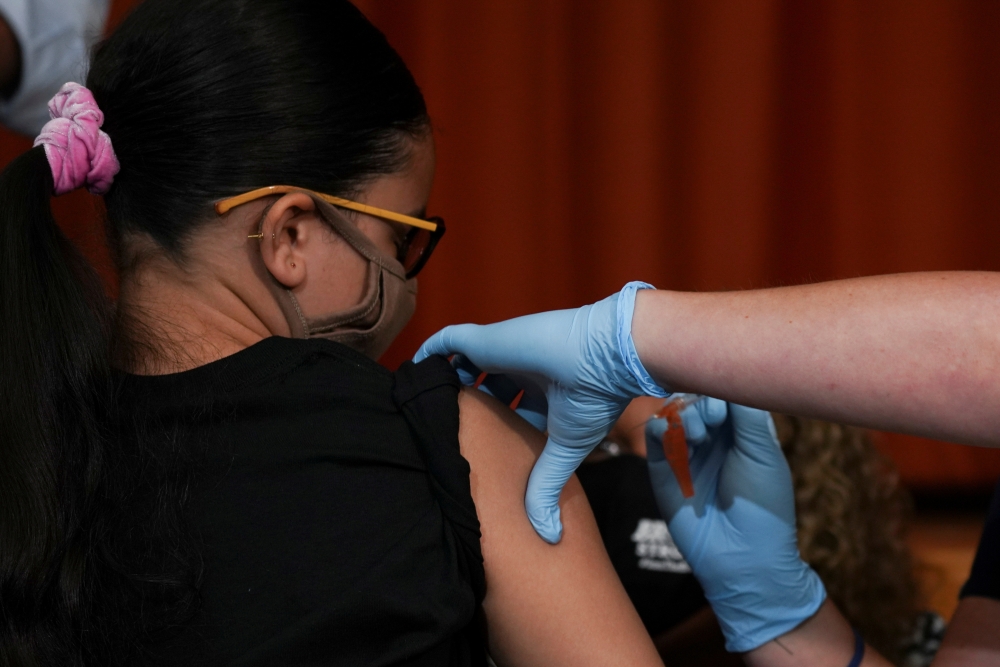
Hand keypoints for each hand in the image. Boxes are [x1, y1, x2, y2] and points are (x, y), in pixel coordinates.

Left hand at [415, 282, 667, 542]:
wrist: (602, 358)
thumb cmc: (591, 400)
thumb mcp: (564, 451)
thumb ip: (546, 488)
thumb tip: (549, 536)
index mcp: (547, 393)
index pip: (514, 412)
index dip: (496, 429)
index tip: (476, 452)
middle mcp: (524, 371)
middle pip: (487, 390)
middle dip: (469, 409)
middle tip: (444, 433)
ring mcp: (505, 353)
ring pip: (466, 365)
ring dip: (448, 382)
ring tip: (423, 404)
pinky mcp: (489, 339)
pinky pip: (449, 341)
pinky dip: (433, 353)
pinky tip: (416, 370)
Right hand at [647, 401, 825, 652]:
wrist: (743, 557)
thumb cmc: (764, 505)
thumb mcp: (763, 454)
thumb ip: (747, 414)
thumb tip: (733, 376)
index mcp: (742, 434)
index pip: (725, 395)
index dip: (722, 392)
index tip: (725, 405)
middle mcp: (714, 440)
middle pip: (697, 399)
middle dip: (703, 404)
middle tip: (713, 421)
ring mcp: (687, 453)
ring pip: (674, 412)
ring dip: (684, 416)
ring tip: (699, 437)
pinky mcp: (663, 468)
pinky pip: (654, 435)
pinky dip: (660, 427)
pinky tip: (673, 437)